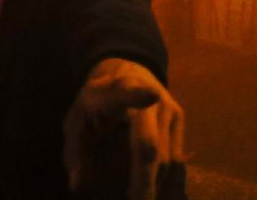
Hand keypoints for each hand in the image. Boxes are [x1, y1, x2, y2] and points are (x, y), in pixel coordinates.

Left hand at [63, 59, 184, 199]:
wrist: (129, 70)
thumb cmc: (97, 103)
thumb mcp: (78, 120)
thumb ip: (76, 151)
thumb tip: (78, 185)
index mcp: (114, 91)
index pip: (125, 92)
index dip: (137, 95)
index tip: (152, 97)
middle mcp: (148, 95)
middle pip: (148, 144)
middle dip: (142, 181)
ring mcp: (168, 107)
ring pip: (166, 157)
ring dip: (153, 185)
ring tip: (138, 198)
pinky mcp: (180, 117)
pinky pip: (177, 158)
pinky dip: (165, 179)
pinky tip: (152, 189)